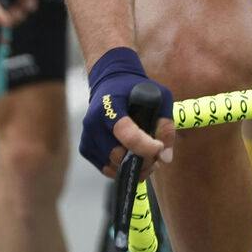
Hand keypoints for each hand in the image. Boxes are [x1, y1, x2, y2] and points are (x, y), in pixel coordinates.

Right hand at [79, 48, 175, 177]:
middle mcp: (94, 121)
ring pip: (111, 165)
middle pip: (117, 154)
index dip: (146, 146)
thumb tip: (166, 157)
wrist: (110, 82)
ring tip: (147, 160)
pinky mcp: (85, 147)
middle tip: (156, 158)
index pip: (127, 133)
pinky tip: (132, 159)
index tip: (159, 147)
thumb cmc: (136, 89)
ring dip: (132, 168)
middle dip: (141, 161)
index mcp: (111, 105)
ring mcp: (87, 136)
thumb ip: (165, 125)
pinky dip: (120, 168)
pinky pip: (104, 167)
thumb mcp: (159, 96)